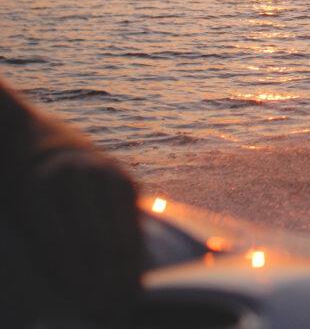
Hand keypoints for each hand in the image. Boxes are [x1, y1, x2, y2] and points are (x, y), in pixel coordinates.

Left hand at [25, 148, 142, 320]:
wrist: (51, 148)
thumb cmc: (33, 195)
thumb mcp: (26, 215)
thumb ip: (47, 245)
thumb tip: (77, 287)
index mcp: (37, 187)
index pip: (59, 242)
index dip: (73, 276)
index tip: (84, 304)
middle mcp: (73, 176)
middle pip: (94, 240)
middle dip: (103, 279)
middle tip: (108, 308)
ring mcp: (104, 174)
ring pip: (119, 232)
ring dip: (124, 270)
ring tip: (125, 298)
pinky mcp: (126, 179)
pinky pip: (135, 222)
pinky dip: (135, 251)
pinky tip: (134, 273)